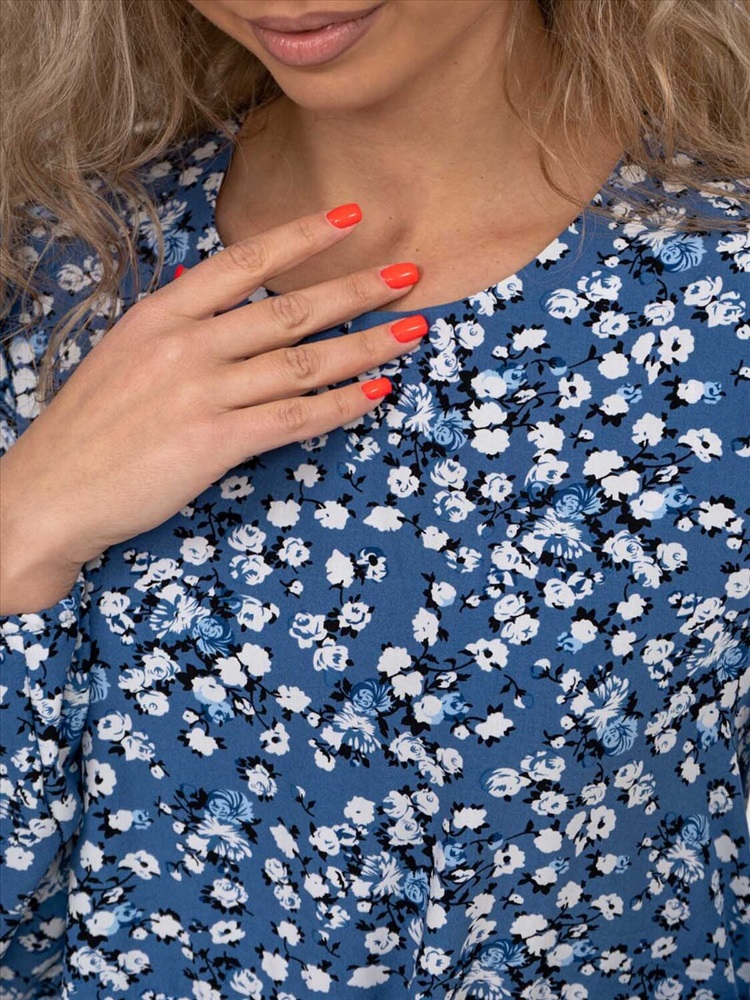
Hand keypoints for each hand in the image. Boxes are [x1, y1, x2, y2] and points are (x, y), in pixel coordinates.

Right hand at [0, 203, 427, 612]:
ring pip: (303, 363)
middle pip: (289, 309)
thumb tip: (224, 305)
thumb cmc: (90, 426)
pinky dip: (340, 406)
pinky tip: (376, 393)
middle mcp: (186, 345)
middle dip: (357, 289)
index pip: (245, 261)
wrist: (51, 491)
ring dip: (366, 346)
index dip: (304, 237)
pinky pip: (293, 418)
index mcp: (163, 314)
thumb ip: (180, 326)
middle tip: (410, 273)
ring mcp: (201, 393)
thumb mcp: (127, 354)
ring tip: (413, 331)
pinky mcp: (213, 443)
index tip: (351, 218)